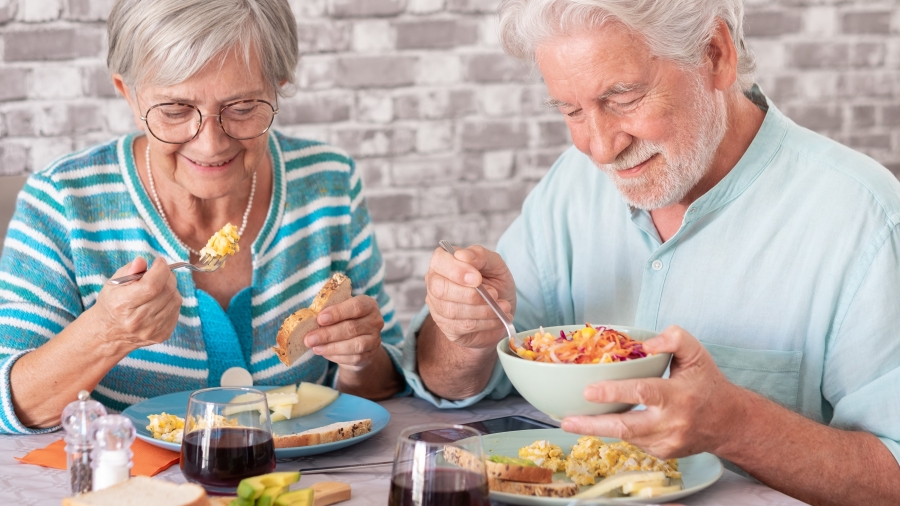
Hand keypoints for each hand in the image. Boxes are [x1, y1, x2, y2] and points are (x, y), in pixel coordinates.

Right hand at [91, 257, 181, 354]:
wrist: (110, 335)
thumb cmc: (112, 305)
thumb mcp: (113, 284)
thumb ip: (129, 270)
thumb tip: (142, 261)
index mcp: (122, 305)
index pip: (152, 285)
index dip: (160, 269)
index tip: (159, 261)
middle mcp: (137, 320)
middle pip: (167, 291)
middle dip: (167, 276)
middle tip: (160, 272)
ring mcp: (151, 330)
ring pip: (175, 300)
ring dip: (171, 289)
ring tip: (158, 287)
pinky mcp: (162, 336)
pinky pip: (177, 311)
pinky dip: (172, 301)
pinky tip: (160, 301)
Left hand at [304, 295, 384, 371]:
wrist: (358, 340)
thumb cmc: (344, 320)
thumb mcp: (339, 310)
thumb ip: (329, 311)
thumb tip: (309, 319)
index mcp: (369, 305)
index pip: (356, 307)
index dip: (338, 312)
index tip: (320, 319)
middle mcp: (375, 321)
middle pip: (352, 328)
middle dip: (328, 334)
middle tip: (309, 338)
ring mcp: (374, 340)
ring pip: (354, 345)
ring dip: (331, 347)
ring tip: (315, 347)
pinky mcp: (369, 355)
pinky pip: (353, 358)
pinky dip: (336, 356)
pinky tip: (324, 353)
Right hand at [424, 245, 516, 349]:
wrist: (500, 310)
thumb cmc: (494, 283)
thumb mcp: (495, 265)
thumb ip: (481, 256)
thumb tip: (464, 256)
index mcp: (444, 262)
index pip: (439, 262)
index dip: (457, 271)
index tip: (477, 278)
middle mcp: (435, 283)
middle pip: (440, 289)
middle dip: (470, 294)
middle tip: (494, 294)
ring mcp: (438, 307)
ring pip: (453, 310)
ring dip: (483, 309)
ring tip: (503, 306)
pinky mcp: (446, 327)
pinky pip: (463, 326)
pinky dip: (486, 322)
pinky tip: (499, 317)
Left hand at [560, 326, 745, 458]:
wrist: (729, 423)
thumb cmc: (708, 384)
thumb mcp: (697, 354)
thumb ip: (673, 339)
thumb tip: (644, 345)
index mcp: (678, 395)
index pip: (643, 393)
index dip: (614, 392)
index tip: (588, 390)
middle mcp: (671, 423)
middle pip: (626, 427)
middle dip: (593, 425)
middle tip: (566, 420)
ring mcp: (666, 443)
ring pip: (625, 436)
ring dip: (597, 429)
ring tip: (572, 420)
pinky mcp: (662, 454)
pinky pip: (633, 441)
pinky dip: (617, 431)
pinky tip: (602, 422)